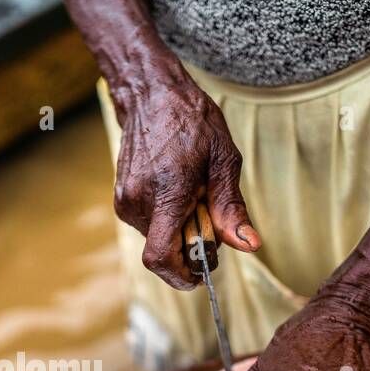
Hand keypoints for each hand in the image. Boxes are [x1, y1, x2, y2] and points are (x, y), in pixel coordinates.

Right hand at [111, 69, 259, 288]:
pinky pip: (147, 225)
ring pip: (156, 239)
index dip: (181, 275)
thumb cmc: (192, 121)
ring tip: (192, 194)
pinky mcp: (121, 198)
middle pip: (165, 250)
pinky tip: (177, 191)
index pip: (160, 257)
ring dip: (178, 230)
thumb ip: (232, 208)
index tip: (200, 273)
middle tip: (208, 213)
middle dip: (189, 245)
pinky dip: (166, 219)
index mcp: (166, 194)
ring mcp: (125, 200)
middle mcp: (138, 201)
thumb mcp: (224, 160)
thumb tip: (248, 245)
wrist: (152, 95)